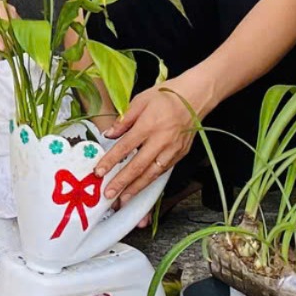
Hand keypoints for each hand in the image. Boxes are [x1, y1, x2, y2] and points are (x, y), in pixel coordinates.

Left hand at [91, 83, 197, 203]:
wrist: (195, 97)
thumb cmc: (166, 96)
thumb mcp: (140, 100)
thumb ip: (124, 119)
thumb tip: (108, 134)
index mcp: (149, 125)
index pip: (125, 147)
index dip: (111, 161)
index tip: (99, 172)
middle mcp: (161, 140)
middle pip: (138, 166)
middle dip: (122, 182)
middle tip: (109, 194)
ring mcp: (172, 150)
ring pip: (152, 174)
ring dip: (136, 188)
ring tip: (123, 199)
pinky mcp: (180, 154)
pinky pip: (163, 171)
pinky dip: (151, 181)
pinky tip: (141, 188)